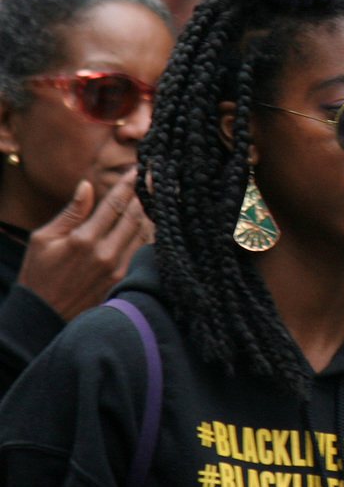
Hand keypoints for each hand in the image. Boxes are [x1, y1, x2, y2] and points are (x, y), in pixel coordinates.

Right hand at [17, 170, 153, 320]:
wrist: (43, 318)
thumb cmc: (39, 275)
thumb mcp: (44, 240)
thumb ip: (71, 213)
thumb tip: (87, 186)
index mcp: (84, 239)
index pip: (115, 203)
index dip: (129, 183)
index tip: (139, 168)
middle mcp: (106, 253)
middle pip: (136, 215)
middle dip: (148, 192)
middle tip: (157, 174)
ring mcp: (119, 268)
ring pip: (145, 232)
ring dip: (154, 211)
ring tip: (162, 192)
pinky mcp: (125, 280)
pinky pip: (144, 251)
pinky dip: (151, 233)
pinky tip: (157, 221)